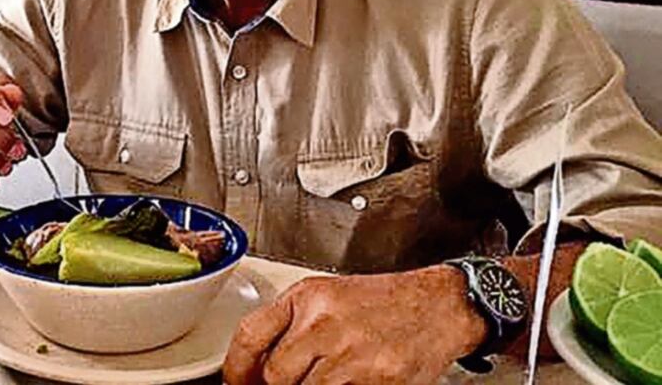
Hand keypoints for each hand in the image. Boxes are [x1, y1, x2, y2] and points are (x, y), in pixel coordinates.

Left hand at [222, 266, 486, 384]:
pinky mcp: (377, 379)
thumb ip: (290, 326)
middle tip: (288, 383)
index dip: (235, 370)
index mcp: (308, 297)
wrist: (437, 306)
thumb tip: (257, 367)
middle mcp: (325, 322)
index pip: (251, 335)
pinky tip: (348, 380)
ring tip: (328, 376)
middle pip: (275, 374)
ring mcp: (352, 354)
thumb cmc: (382, 303)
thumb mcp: (327, 298)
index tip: (235, 384)